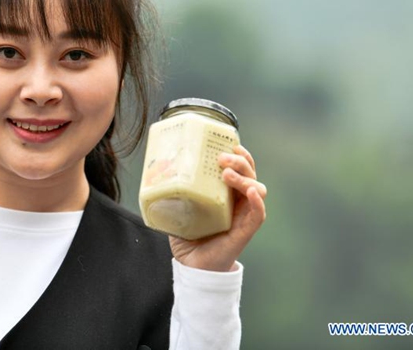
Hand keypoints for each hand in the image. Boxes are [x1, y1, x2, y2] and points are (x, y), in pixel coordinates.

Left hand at [169, 144, 266, 271]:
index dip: (240, 155)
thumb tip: (154, 175)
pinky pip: (258, 214)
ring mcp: (243, 216)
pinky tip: (250, 191)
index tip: (229, 144)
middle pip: (250, 173)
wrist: (192, 267)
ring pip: (257, 189)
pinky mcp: (245, 231)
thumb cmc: (188, 238)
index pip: (241, 169)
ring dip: (244, 177)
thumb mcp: (177, 211)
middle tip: (221, 157)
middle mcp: (238, 203)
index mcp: (226, 194)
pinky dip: (257, 201)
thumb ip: (172, 195)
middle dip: (240, 161)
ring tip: (226, 174)